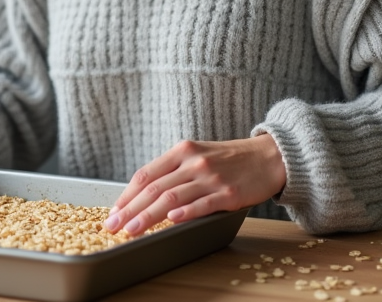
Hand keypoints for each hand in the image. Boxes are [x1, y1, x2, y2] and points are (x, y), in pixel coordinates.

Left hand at [104, 134, 285, 235]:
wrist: (268, 156)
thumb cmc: (230, 159)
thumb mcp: (198, 155)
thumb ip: (174, 171)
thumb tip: (144, 195)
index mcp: (182, 151)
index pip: (146, 174)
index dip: (126, 195)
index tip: (113, 212)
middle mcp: (193, 162)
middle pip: (155, 188)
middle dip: (130, 209)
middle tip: (114, 225)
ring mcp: (210, 177)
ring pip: (172, 197)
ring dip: (148, 215)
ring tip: (133, 229)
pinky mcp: (228, 193)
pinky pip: (203, 204)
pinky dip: (185, 212)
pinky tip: (172, 220)